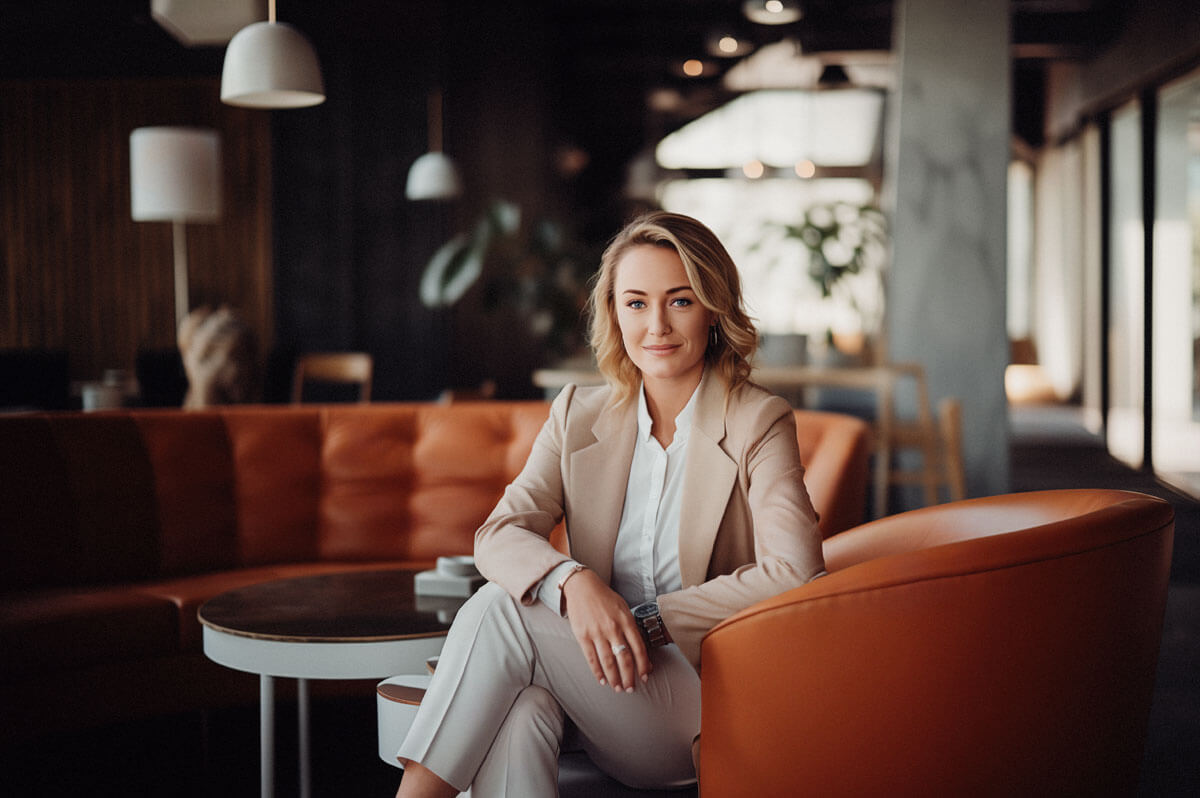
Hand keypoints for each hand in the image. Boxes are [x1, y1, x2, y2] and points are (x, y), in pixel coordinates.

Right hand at [561, 569, 650, 691]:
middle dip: (629, 677)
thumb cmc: (605, 598)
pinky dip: (597, 672)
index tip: (644, 677)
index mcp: (626, 620)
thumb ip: (631, 628)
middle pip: (624, 659)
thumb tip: (639, 651)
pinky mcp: (583, 636)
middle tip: (630, 688)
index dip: (643, 665)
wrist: (582, 586)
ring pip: (608, 662)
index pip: (638, 648)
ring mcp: (597, 633)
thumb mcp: (623, 608)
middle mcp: (613, 628)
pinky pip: (592, 658)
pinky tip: (602, 680)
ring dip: (614, 678)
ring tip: (617, 687)